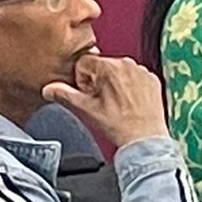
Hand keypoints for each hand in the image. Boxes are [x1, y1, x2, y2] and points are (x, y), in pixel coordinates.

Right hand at [43, 54, 168, 148]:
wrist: (144, 138)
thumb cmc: (119, 126)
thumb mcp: (86, 110)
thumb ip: (65, 94)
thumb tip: (49, 88)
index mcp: (109, 67)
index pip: (83, 62)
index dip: (81, 81)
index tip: (88, 94)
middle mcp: (127, 64)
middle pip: (101, 66)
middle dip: (97, 82)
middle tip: (101, 102)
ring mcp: (141, 71)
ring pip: (118, 71)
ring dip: (113, 84)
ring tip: (116, 105)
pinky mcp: (151, 79)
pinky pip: (135, 76)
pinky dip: (130, 87)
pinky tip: (129, 104)